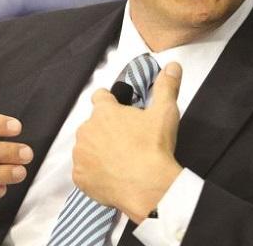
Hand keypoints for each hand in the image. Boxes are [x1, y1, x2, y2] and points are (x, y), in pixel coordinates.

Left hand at [72, 62, 183, 223]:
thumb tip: (173, 65)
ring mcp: (80, 154)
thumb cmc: (154, 146)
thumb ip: (166, 86)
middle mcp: (86, 129)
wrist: (147, 186)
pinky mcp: (79, 177)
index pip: (99, 97)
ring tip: (119, 161)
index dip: (109, 102)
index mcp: (104, 111)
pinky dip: (94, 174)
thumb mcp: (165, 113)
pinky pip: (83, 172)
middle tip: (125, 141)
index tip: (118, 111)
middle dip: (105, 130)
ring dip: (97, 151)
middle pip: (93, 125)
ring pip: (86, 148)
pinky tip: (111, 177)